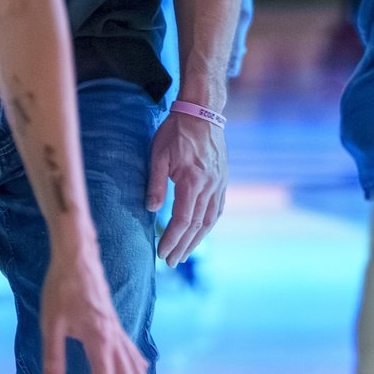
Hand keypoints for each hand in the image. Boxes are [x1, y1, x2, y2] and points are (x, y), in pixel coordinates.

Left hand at [38, 234, 154, 373]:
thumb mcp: (51, 322)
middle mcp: (111, 336)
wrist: (76, 255)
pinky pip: (130, 346)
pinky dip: (138, 361)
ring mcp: (115, 327)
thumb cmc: (60, 287)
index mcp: (97, 339)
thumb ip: (53, 354)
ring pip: (133, 361)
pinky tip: (143, 366)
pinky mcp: (113, 319)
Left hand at [147, 103, 228, 266]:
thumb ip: (155, 183)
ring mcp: (219, 183)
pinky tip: (201, 232)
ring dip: (198, 240)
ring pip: (210, 220)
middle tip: (171, 262)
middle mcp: (209, 186)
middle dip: (183, 246)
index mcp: (192, 180)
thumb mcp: (158, 154)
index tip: (162, 253)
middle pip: (197, 225)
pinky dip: (209, 225)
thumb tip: (151, 210)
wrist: (202, 112)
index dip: (172, 239)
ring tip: (185, 253)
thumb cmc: (176, 131)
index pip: (182, 219)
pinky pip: (218, 209)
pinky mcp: (222, 180)